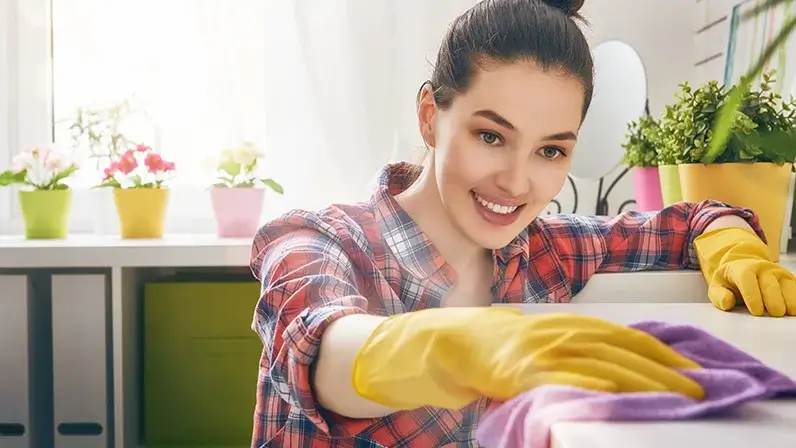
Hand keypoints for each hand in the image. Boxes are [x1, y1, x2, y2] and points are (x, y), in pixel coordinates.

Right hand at [352, 307, 704, 409]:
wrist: (450, 341)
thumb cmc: (497, 345)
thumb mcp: (541, 338)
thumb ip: (574, 348)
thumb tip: (614, 364)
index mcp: (566, 323)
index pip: (623, 336)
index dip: (659, 351)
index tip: (689, 367)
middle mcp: (559, 332)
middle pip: (621, 349)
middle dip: (662, 369)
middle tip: (696, 388)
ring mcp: (541, 350)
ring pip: (601, 364)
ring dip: (641, 381)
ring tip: (672, 398)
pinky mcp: (522, 371)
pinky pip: (562, 380)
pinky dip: (589, 386)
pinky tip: (611, 395)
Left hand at [694, 227, 795, 316]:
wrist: (744, 266)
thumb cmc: (731, 281)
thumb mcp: (718, 286)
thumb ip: (719, 295)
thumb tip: (727, 302)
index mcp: (743, 269)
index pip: (747, 280)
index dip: (752, 296)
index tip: (756, 311)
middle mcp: (763, 268)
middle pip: (770, 284)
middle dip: (773, 299)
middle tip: (775, 314)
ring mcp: (778, 273)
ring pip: (787, 285)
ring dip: (789, 300)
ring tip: (788, 313)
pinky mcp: (789, 279)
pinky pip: (795, 288)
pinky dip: (795, 299)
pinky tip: (794, 310)